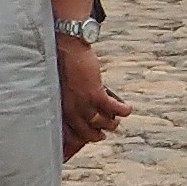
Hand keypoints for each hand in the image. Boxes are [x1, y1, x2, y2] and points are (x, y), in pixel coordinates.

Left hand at [56, 38, 130, 157]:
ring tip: (115, 121)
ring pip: (103, 123)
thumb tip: (81, 110)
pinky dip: (123, 110)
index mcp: (59, 108)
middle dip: (96, 136)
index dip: (79, 138)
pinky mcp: (95, 94)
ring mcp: (82, 103)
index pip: (68, 132)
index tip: (87, 139)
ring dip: (112, 124)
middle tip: (102, 135)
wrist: (66, 46)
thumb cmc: (63, 64)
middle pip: (86, 133)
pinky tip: (127, 109)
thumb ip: (68, 100)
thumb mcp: (61, 87)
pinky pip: (114, 109)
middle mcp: (70, 109)